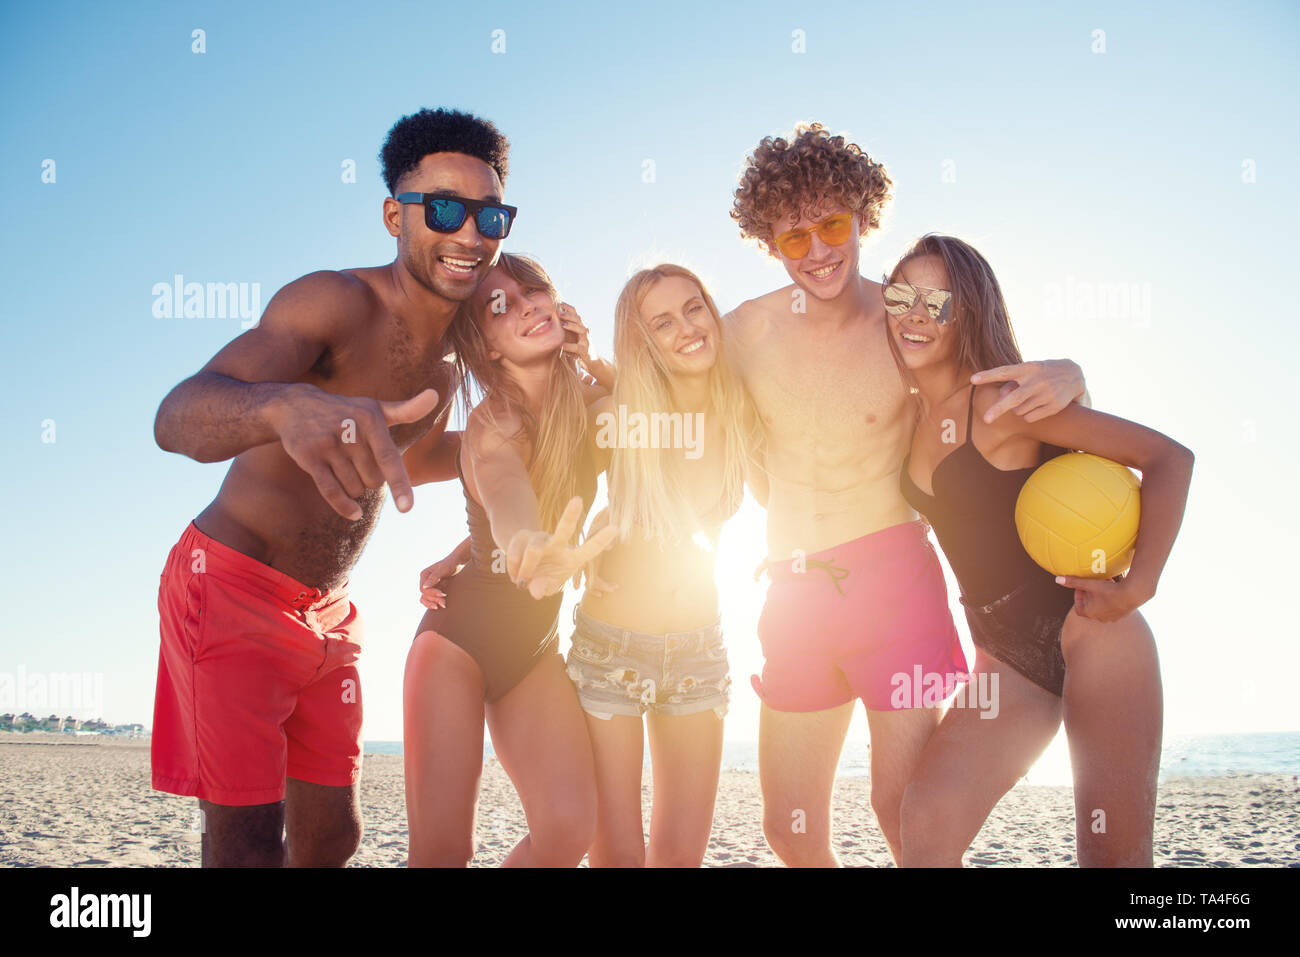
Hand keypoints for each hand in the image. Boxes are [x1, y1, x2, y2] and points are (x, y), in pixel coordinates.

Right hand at [273, 386, 438, 519]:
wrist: (294, 406)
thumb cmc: (345, 411)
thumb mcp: (375, 408)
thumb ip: (406, 410)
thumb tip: (435, 396)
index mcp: (370, 419)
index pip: (389, 459)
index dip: (400, 485)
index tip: (406, 509)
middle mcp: (349, 432)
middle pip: (374, 480)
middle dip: (371, 480)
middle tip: (358, 462)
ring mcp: (328, 445)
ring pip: (354, 488)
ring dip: (354, 488)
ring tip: (344, 468)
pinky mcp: (309, 458)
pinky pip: (331, 491)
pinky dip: (344, 506)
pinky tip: (355, 513)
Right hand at [418, 554, 463, 609]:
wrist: (459, 562)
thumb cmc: (452, 563)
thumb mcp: (444, 569)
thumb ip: (434, 577)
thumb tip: (425, 586)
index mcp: (425, 575)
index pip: (423, 589)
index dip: (432, 593)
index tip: (443, 594)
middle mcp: (425, 581)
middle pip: (425, 595)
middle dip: (434, 599)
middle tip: (444, 603)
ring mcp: (430, 586)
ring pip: (426, 599)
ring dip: (433, 603)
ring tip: (444, 605)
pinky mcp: (435, 590)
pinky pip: (431, 599)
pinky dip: (435, 603)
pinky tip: (442, 605)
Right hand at [506, 496, 619, 598]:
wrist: (524, 569)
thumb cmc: (544, 577)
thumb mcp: (547, 586)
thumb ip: (544, 588)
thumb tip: (536, 590)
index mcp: (571, 557)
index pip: (589, 549)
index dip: (601, 540)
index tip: (615, 528)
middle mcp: (557, 544)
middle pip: (565, 528)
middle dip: (571, 515)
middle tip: (578, 499)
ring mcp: (539, 538)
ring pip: (533, 551)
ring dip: (526, 569)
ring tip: (522, 581)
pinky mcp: (521, 537)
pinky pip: (515, 554)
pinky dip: (513, 569)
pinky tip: (515, 574)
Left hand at [971, 359, 1084, 423]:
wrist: (1074, 375)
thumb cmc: (1041, 374)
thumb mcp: (1028, 372)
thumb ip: (1012, 383)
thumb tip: (1001, 398)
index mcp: (1028, 368)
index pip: (1004, 371)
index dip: (988, 375)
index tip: (973, 379)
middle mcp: (1037, 381)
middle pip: (1014, 398)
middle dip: (998, 409)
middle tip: (986, 419)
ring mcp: (1046, 394)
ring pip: (1018, 410)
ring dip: (1016, 408)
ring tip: (1028, 399)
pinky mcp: (1053, 406)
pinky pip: (1029, 418)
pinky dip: (1027, 415)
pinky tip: (1036, 406)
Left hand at [1055, 574, 1149, 621]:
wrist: (1133, 594)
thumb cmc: (1108, 591)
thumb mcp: (1089, 584)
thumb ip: (1073, 582)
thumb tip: (1057, 579)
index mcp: (1090, 613)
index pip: (1079, 607)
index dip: (1078, 596)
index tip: (1082, 587)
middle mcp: (1100, 618)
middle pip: (1090, 606)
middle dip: (1090, 594)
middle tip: (1093, 584)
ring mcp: (1112, 617)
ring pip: (1102, 606)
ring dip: (1101, 596)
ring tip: (1104, 584)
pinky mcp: (1122, 614)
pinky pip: (1113, 606)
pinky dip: (1111, 598)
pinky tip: (1116, 588)